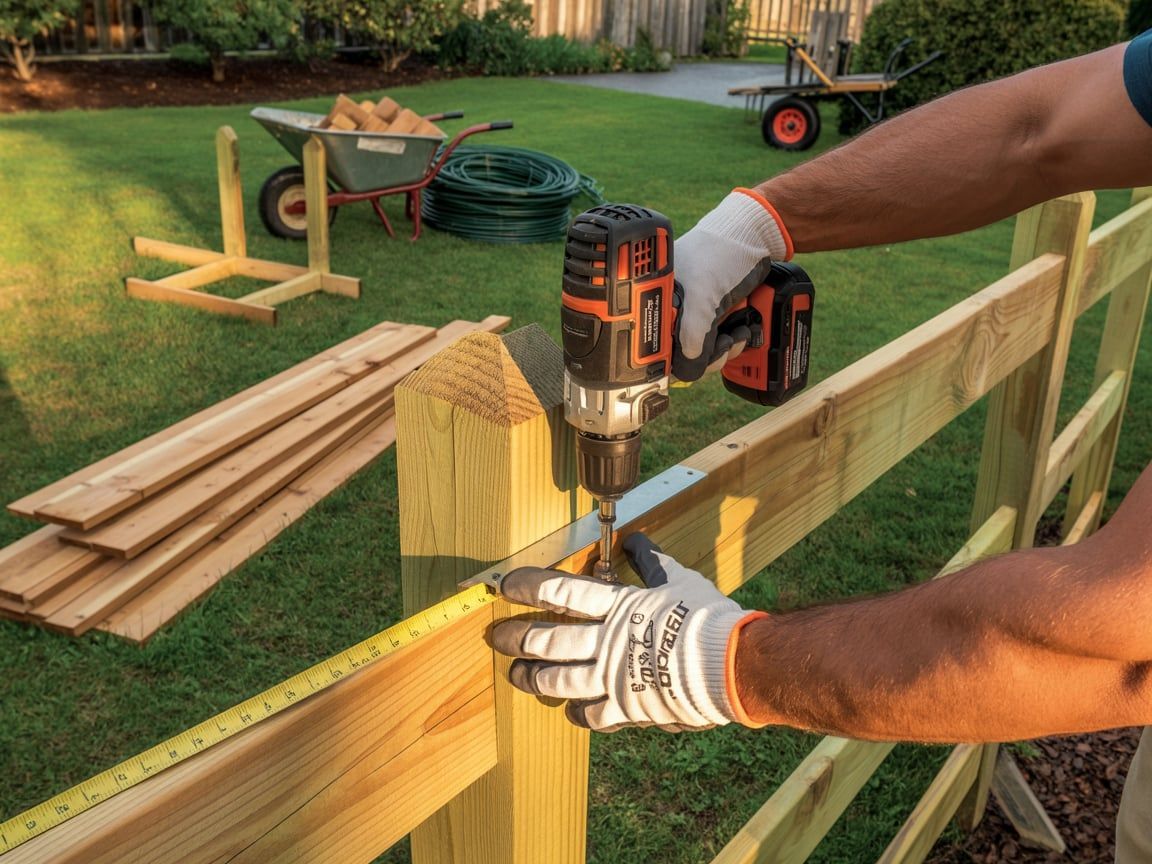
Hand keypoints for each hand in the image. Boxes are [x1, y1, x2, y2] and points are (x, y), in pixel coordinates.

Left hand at [491, 534, 766, 731]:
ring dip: (532, 678)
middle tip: (497, 637)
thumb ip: (651, 562)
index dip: (528, 586)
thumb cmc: (707, 618)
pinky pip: (592, 715)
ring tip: (516, 675)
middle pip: (548, 640)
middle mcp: (606, 642)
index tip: (506, 585)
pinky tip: (570, 711)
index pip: (560, 592)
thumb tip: (636, 540)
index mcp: (617, 607)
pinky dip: (578, 713)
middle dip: (517, 638)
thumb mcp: (678, 580)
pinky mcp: (628, 708)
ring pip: (558, 681)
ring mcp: (613, 678)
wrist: (732, 666)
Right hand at [673, 189, 792, 381]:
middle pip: (682, 350)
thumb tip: (689, 361)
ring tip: (736, 338)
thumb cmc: (720, 251)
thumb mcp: (703, 293)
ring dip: (723, 350)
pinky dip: (732, 342)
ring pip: (704, 348)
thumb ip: (693, 329)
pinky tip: (741, 334)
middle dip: (707, 356)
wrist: (755, 236)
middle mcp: (677, 306)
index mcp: (661, 298)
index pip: (657, 341)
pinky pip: (720, 339)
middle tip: (722, 349)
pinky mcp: (718, 313)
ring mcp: (698, 310)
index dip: (674, 357)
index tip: (693, 362)